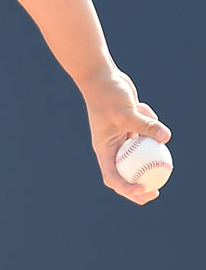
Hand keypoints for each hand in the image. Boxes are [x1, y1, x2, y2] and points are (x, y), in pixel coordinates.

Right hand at [83, 69, 171, 204]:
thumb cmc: (108, 96)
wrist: (103, 78)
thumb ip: (146, 126)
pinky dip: (150, 122)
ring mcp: (123, 138)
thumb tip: (166, 137)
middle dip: (141, 185)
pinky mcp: (132, 128)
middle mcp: (113, 147)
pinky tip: (141, 105)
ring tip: (148, 120)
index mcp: (104, 149)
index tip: (143, 189)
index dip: (126, 189)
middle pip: (127, 174)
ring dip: (150, 143)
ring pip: (142, 153)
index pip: (113, 177)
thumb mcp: (126, 113)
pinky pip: (147, 133)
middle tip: (157, 191)